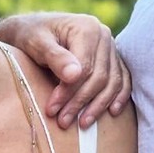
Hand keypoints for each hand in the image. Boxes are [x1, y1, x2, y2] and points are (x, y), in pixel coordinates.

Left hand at [0, 12, 130, 128]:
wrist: (32, 29)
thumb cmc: (31, 35)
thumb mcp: (36, 43)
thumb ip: (55, 57)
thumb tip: (74, 75)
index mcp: (87, 28)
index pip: (85, 67)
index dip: (70, 92)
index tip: (53, 109)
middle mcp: (104, 35)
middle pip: (100, 76)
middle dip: (81, 102)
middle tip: (63, 121)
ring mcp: (110, 47)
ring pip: (112, 81)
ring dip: (99, 105)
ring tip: (82, 124)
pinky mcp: (112, 58)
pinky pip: (122, 79)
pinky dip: (118, 96)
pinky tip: (111, 112)